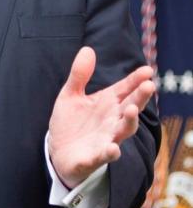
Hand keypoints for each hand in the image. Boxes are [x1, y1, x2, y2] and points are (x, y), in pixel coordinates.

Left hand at [48, 46, 155, 187]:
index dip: (136, 80)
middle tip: (149, 86)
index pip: (125, 90)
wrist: (58, 152)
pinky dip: (110, 153)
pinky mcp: (94, 157)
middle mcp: (112, 121)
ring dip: (129, 121)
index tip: (147, 70)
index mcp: (107, 104)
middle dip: (140, 98)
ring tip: (132, 110)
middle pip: (130, 108)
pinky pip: (105, 156)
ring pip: (123, 131)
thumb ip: (79, 75)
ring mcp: (106, 139)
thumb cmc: (70, 122)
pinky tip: (113, 148)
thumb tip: (87, 49)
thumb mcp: (70, 95)